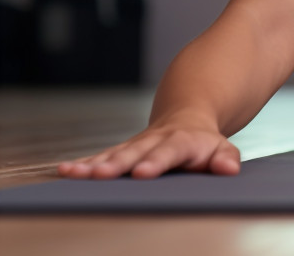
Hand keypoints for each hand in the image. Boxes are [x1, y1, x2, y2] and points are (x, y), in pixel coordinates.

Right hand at [56, 116, 240, 179]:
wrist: (187, 117)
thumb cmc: (206, 143)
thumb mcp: (222, 148)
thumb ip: (226, 158)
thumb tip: (228, 169)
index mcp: (182, 141)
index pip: (170, 151)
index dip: (156, 161)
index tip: (143, 173)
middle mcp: (156, 140)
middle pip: (135, 152)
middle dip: (117, 164)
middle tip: (100, 175)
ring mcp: (137, 144)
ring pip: (114, 153)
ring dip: (94, 164)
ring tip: (73, 173)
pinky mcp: (123, 149)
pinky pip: (102, 156)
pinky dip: (85, 164)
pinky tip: (65, 171)